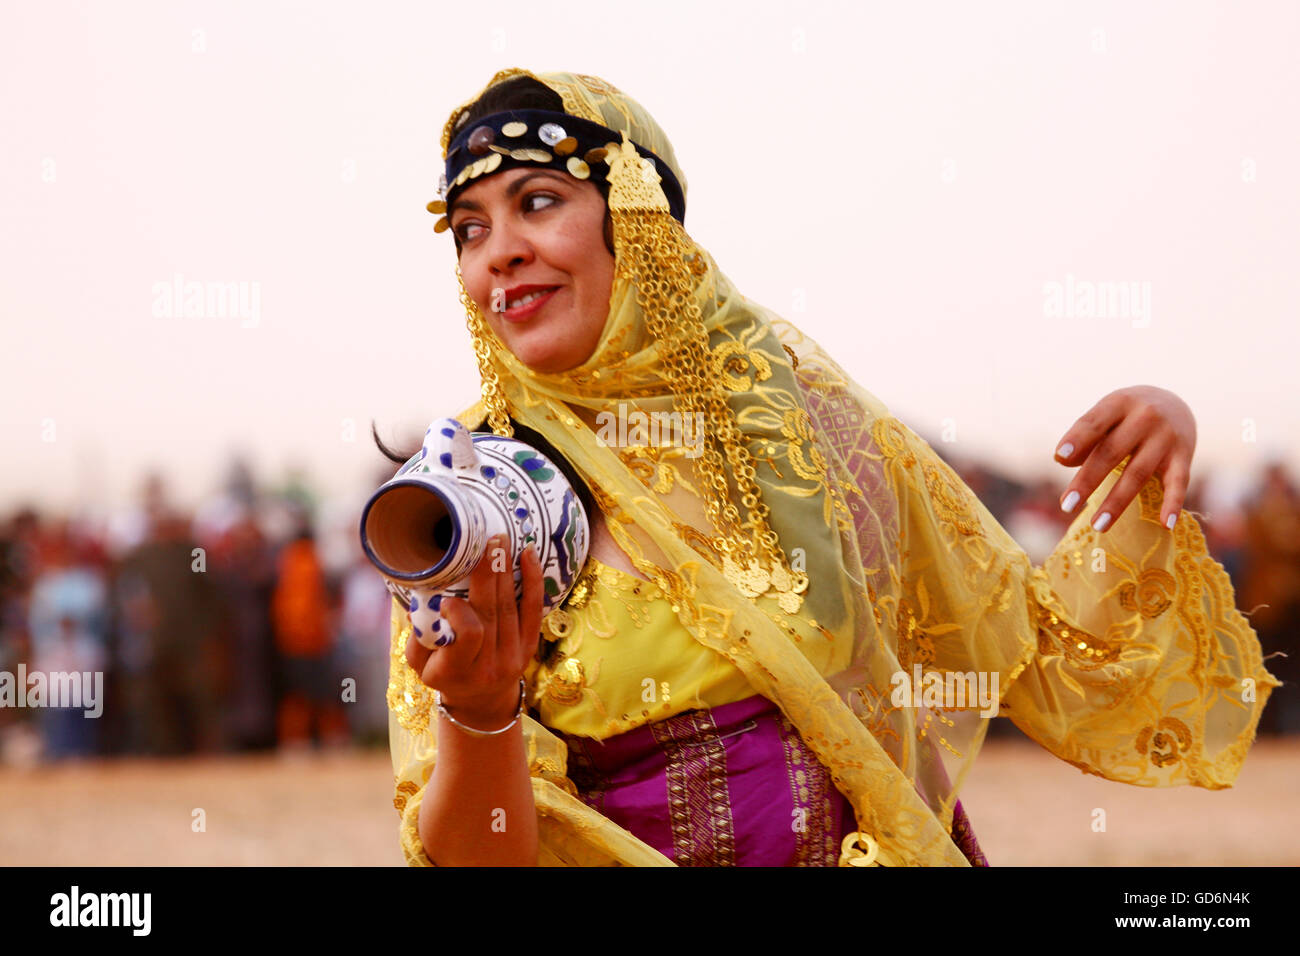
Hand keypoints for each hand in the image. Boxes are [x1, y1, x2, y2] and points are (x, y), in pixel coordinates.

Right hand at [404, 534, 543, 727]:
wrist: (480, 700)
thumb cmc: (443, 674)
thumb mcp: (420, 663)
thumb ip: (419, 633)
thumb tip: (424, 597)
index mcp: (459, 671)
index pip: (469, 634)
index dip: (459, 611)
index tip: (446, 600)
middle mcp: (491, 665)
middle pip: (493, 612)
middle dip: (489, 574)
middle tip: (486, 542)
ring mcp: (514, 656)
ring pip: (511, 606)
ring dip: (506, 570)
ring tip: (501, 541)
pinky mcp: (529, 645)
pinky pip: (534, 609)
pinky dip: (533, 581)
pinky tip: (529, 555)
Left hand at [1054, 385, 1196, 532]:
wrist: (1176, 403)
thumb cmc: (1127, 416)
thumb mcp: (1107, 415)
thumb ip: (1086, 436)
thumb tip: (1061, 460)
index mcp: (1119, 403)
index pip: (1094, 422)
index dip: (1077, 439)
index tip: (1060, 457)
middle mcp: (1145, 417)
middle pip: (1112, 452)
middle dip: (1088, 480)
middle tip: (1066, 505)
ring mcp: (1166, 437)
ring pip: (1139, 473)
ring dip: (1117, 502)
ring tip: (1098, 525)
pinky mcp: (1184, 456)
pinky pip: (1179, 482)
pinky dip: (1174, 503)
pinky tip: (1166, 524)